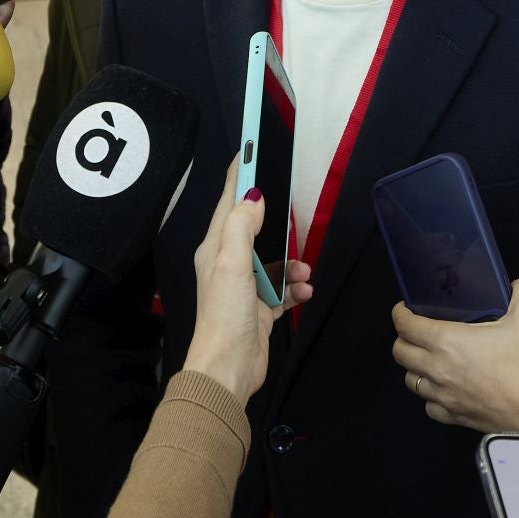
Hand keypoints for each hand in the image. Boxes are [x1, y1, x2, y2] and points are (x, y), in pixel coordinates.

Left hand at [181, 157, 313, 402]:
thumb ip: (242, 226)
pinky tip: (303, 291)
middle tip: (294, 214)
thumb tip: (254, 194)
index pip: (228, 201)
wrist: (229, 370)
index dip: (240, 174)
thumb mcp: (232, 263)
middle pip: (255, 230)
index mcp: (215, 248)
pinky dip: (295, 288)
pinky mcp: (260, 309)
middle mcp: (228, 263)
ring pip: (274, 261)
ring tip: (303, 273)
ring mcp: (244, 287)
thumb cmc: (226, 315)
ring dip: (293, 265)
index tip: (251, 148)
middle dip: (277, 225)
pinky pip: (283, 289)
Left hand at [392, 279, 518, 433]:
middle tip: (418, 330)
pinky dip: (431, 395)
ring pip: (410, 380)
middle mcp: (438, 369)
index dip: (400, 313)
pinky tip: (445, 388)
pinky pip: (429, 406)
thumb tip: (517, 286)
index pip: (405, 326)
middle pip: (400, 352)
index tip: (405, 309)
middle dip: (403, 338)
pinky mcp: (455, 416)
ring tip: (430, 358)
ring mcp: (444, 396)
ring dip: (415, 366)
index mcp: (447, 342)